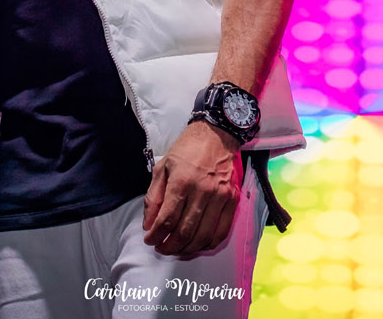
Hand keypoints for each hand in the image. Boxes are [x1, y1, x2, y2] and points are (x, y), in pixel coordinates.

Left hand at [141, 120, 242, 256]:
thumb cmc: (187, 149)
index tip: (149, 240)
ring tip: (176, 248)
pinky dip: (208, 243)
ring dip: (187, 249)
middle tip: (161, 248)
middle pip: (185, 232)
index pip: (167, 220)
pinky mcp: (233, 200)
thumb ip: (153, 198)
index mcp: (182, 181)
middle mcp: (202, 191)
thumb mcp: (162, 168)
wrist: (217, 134)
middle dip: (169, 246)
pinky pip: (221, 231)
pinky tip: (197, 244)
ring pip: (203, 236)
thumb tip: (149, 224)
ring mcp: (221, 197)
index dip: (155, 235)